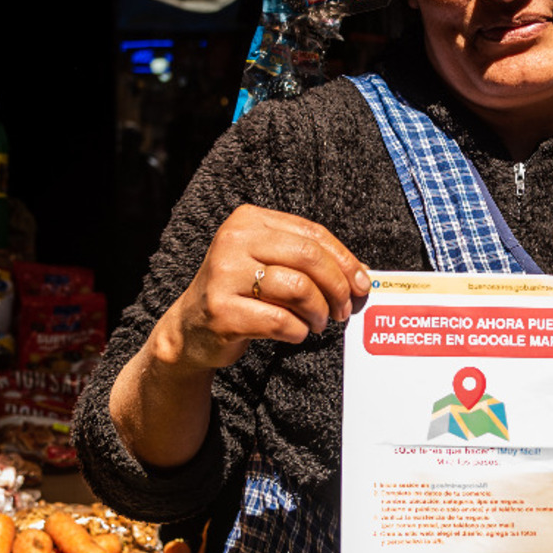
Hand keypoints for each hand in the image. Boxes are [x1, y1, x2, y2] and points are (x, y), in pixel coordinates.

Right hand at [152, 205, 369, 372]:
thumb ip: (309, 261)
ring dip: (318, 311)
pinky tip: (296, 332)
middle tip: (343, 309)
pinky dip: (298, 330)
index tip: (361, 284)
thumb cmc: (241, 293)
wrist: (190, 329)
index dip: (345, 260)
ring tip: (318, 323)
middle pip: (308, 257)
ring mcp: (224, 275)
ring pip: (298, 288)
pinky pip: (280, 320)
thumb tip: (361, 273)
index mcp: (248, 220)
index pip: (312, 233)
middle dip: (336, 286)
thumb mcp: (269, 264)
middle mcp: (233, 240)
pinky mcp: (222, 310)